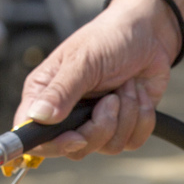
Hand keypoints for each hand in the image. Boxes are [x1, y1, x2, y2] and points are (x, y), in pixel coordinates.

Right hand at [15, 0, 178, 157]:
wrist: (149, 35)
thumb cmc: (109, 40)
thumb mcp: (83, 61)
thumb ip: (61, 91)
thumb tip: (38, 117)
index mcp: (45, 95)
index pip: (35, 136)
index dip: (54, 145)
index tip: (76, 138)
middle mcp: (68, 113)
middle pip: (76, 149)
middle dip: (100, 128)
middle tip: (111, 99)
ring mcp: (97, 122)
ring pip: (108, 146)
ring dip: (125, 116)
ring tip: (125, 87)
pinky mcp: (124, 126)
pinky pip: (133, 141)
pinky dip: (142, 118)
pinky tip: (138, 94)